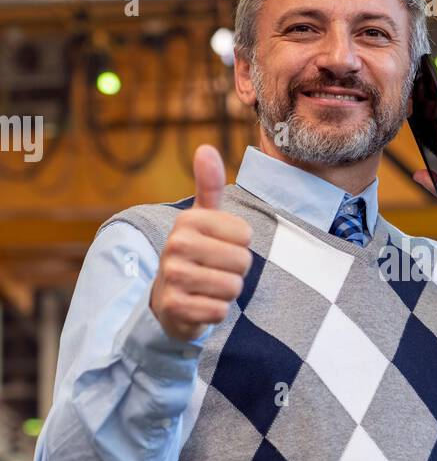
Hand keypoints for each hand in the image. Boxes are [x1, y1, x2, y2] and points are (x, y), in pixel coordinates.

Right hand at [149, 144, 253, 340]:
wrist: (168, 299)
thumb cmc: (196, 253)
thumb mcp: (203, 218)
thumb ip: (209, 185)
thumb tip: (205, 148)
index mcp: (188, 220)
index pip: (246, 235)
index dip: (240, 246)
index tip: (219, 247)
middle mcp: (176, 245)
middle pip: (242, 261)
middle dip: (236, 271)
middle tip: (215, 270)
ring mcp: (173, 276)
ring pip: (232, 287)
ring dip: (227, 292)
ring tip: (209, 287)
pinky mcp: (174, 307)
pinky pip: (219, 311)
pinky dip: (216, 312)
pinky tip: (200, 305)